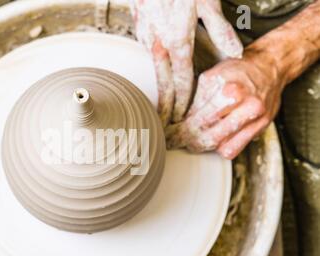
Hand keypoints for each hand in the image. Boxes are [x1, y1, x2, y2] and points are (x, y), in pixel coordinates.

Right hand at [130, 0, 242, 124]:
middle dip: (165, 107)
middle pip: (163, 85)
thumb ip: (220, 31)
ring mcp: (147, 39)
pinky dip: (154, 70)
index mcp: (177, 43)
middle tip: (165, 124)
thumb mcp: (207, 5)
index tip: (181, 118)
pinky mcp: (140, 30)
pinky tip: (158, 73)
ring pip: (154, 71)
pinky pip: (149, 56)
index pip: (180, 82)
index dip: (182, 103)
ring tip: (161, 106)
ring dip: (158, 90)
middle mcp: (159, 46)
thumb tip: (234, 52)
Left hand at [166, 50, 283, 158]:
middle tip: (179, 142)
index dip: (184, 128)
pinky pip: (236, 148)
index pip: (201, 118)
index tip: (173, 133)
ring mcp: (256, 118)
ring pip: (223, 145)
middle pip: (212, 135)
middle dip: (192, 141)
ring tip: (193, 143)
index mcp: (230, 91)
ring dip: (205, 146)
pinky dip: (222, 148)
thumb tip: (181, 119)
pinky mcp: (261, 127)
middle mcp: (246, 106)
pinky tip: (214, 142)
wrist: (269, 67)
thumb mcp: (211, 77)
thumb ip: (197, 99)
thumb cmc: (238, 70)